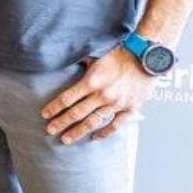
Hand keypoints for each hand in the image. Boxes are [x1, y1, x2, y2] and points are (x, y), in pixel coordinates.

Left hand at [41, 48, 155, 143]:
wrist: (148, 57)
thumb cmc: (120, 53)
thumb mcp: (95, 55)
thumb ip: (78, 62)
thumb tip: (59, 60)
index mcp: (92, 81)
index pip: (66, 99)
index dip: (53, 108)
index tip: (44, 115)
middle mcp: (103, 95)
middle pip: (76, 114)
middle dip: (61, 123)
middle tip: (49, 131)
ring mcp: (117, 104)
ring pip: (93, 122)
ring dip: (78, 132)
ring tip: (66, 139)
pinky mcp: (131, 108)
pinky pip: (116, 125)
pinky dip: (105, 133)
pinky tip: (95, 137)